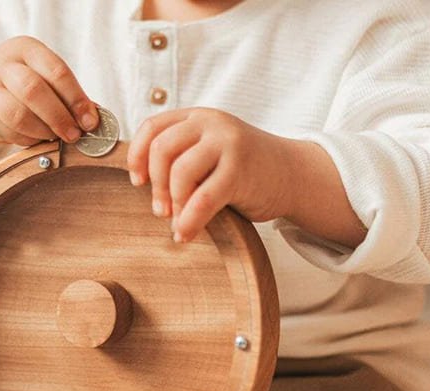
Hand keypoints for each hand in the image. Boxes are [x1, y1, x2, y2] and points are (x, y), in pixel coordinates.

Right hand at [0, 36, 97, 144]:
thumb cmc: (26, 81)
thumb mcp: (45, 75)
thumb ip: (69, 94)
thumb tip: (93, 119)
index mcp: (26, 49)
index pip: (56, 71)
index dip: (76, 99)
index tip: (90, 121)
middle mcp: (3, 65)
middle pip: (32, 90)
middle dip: (58, 117)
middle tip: (74, 134)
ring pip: (17, 115)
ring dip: (42, 132)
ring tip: (55, 137)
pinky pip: (9, 133)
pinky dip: (28, 140)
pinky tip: (37, 138)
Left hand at [127, 108, 294, 241]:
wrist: (292, 174)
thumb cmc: (242, 168)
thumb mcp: (209, 151)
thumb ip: (181, 156)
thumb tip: (141, 184)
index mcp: (197, 117)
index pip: (152, 128)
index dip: (137, 157)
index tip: (138, 183)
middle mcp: (211, 124)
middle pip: (162, 149)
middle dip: (155, 185)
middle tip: (159, 210)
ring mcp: (228, 144)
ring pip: (181, 172)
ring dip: (172, 203)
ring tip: (176, 222)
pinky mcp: (240, 170)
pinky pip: (203, 198)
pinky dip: (189, 221)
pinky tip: (185, 234)